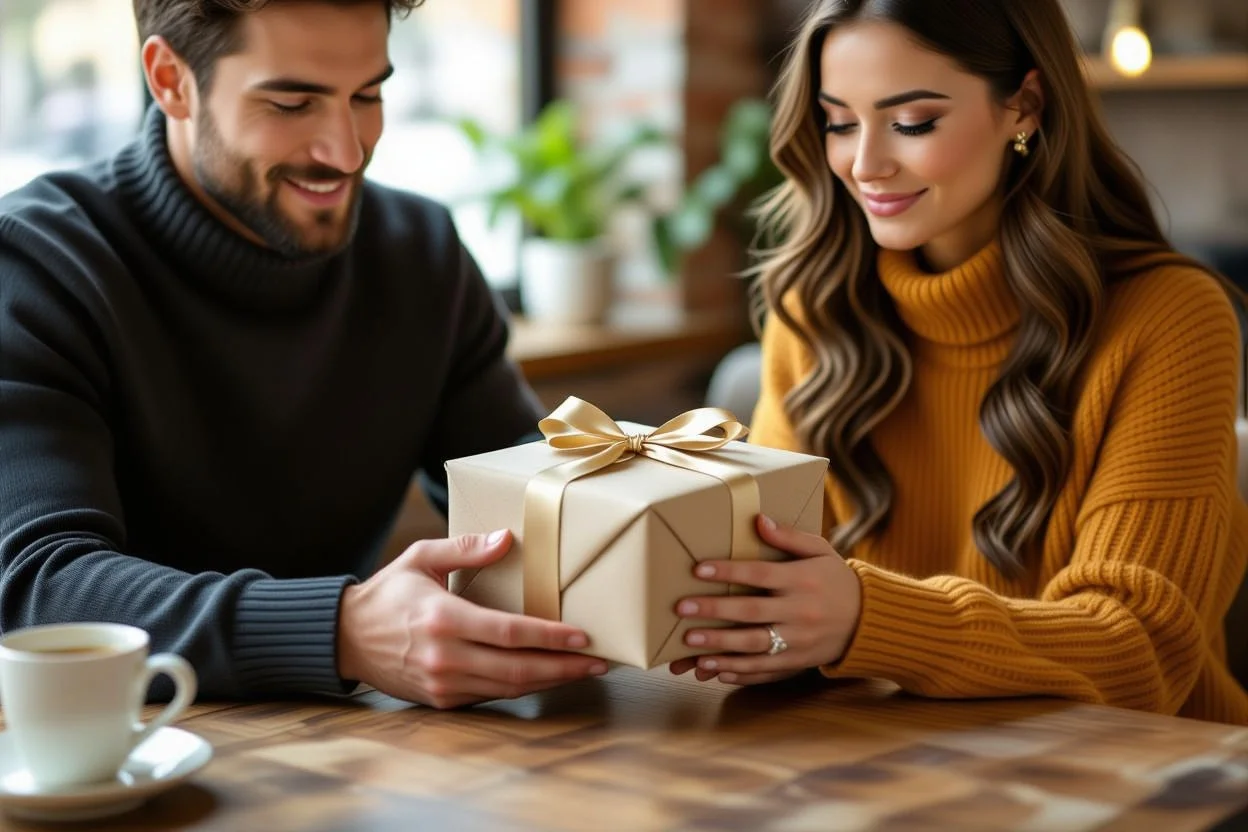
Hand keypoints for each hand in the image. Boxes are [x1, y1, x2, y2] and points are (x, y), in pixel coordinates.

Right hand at [337, 530, 607, 707]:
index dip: (550, 637)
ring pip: (508, 688)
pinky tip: (544, 677)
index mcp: (444, 619)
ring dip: (549, 681)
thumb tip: (506, 538)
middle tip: (598, 662)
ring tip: (581, 671)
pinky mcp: (441, 699)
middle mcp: (446, 657)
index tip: (583, 636)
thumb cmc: (387, 593)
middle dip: (563, 667)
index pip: (509, 633)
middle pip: (518, 669)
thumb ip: (465, 549)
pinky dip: (521, 687)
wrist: (344, 638)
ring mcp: (443, 683)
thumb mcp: (421, 558)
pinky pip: (490, 695)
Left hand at [669, 515, 860, 685]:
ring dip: (720, 646)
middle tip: (682, 609)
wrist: (868, 620)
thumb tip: (758, 520)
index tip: (698, 569)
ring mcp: (798, 641)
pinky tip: (712, 669)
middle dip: (715, 611)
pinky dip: (737, 672)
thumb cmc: (835, 578)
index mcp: (802, 580)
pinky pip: (764, 670)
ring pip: (754, 646)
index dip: (729, 571)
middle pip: (751, 612)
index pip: (760, 574)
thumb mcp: (820, 550)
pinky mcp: (796, 662)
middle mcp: (799, 612)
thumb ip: (789, 537)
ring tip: (690, 643)